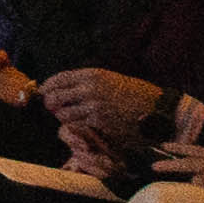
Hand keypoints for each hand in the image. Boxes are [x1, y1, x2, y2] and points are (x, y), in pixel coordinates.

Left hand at [41, 65, 167, 156]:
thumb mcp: (111, 80)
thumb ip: (87, 83)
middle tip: (56, 110)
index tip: (43, 94)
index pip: (57, 79)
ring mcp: (94, 105)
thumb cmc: (136, 95)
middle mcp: (90, 87)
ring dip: (64, 119)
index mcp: (92, 73)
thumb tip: (62, 89)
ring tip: (74, 119)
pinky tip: (85, 128)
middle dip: (51, 105)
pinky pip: (76, 126)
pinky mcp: (100, 123)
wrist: (160, 109)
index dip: (46, 87)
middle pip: (54, 97)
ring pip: (62, 115)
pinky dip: (76, 129)